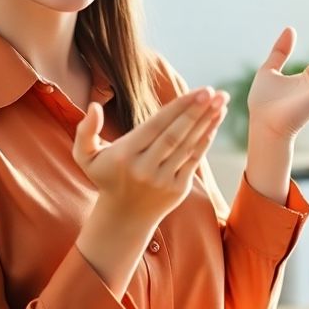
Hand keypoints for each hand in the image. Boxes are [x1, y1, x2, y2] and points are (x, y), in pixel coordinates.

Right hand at [72, 86, 228, 225]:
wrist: (123, 217)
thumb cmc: (106, 177)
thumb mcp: (86, 156)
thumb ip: (85, 131)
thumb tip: (94, 106)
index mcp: (125, 155)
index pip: (156, 126)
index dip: (179, 107)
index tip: (200, 91)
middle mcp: (145, 168)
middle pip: (175, 135)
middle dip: (197, 112)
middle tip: (216, 92)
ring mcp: (163, 180)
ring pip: (188, 146)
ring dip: (207, 123)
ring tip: (222, 102)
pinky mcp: (178, 189)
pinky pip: (194, 160)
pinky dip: (205, 140)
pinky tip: (215, 122)